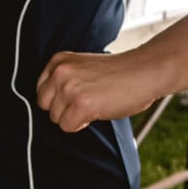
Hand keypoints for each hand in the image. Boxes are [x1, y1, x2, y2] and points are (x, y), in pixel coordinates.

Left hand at [36, 50, 161, 132]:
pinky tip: (97, 111)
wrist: (145, 71)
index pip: (41, 91)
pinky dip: (81, 125)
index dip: (59, 99)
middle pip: (45, 106)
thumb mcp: (82, 68)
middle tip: (87, 101)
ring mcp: (69, 88)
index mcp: (58, 61)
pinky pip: (67, 127)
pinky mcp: (81, 104)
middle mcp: (60, 72)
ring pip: (56, 118)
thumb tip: (50, 103)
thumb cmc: (118, 73)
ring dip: (74, 117)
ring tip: (95, 103)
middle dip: (63, 109)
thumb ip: (64, 79)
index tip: (77, 95)